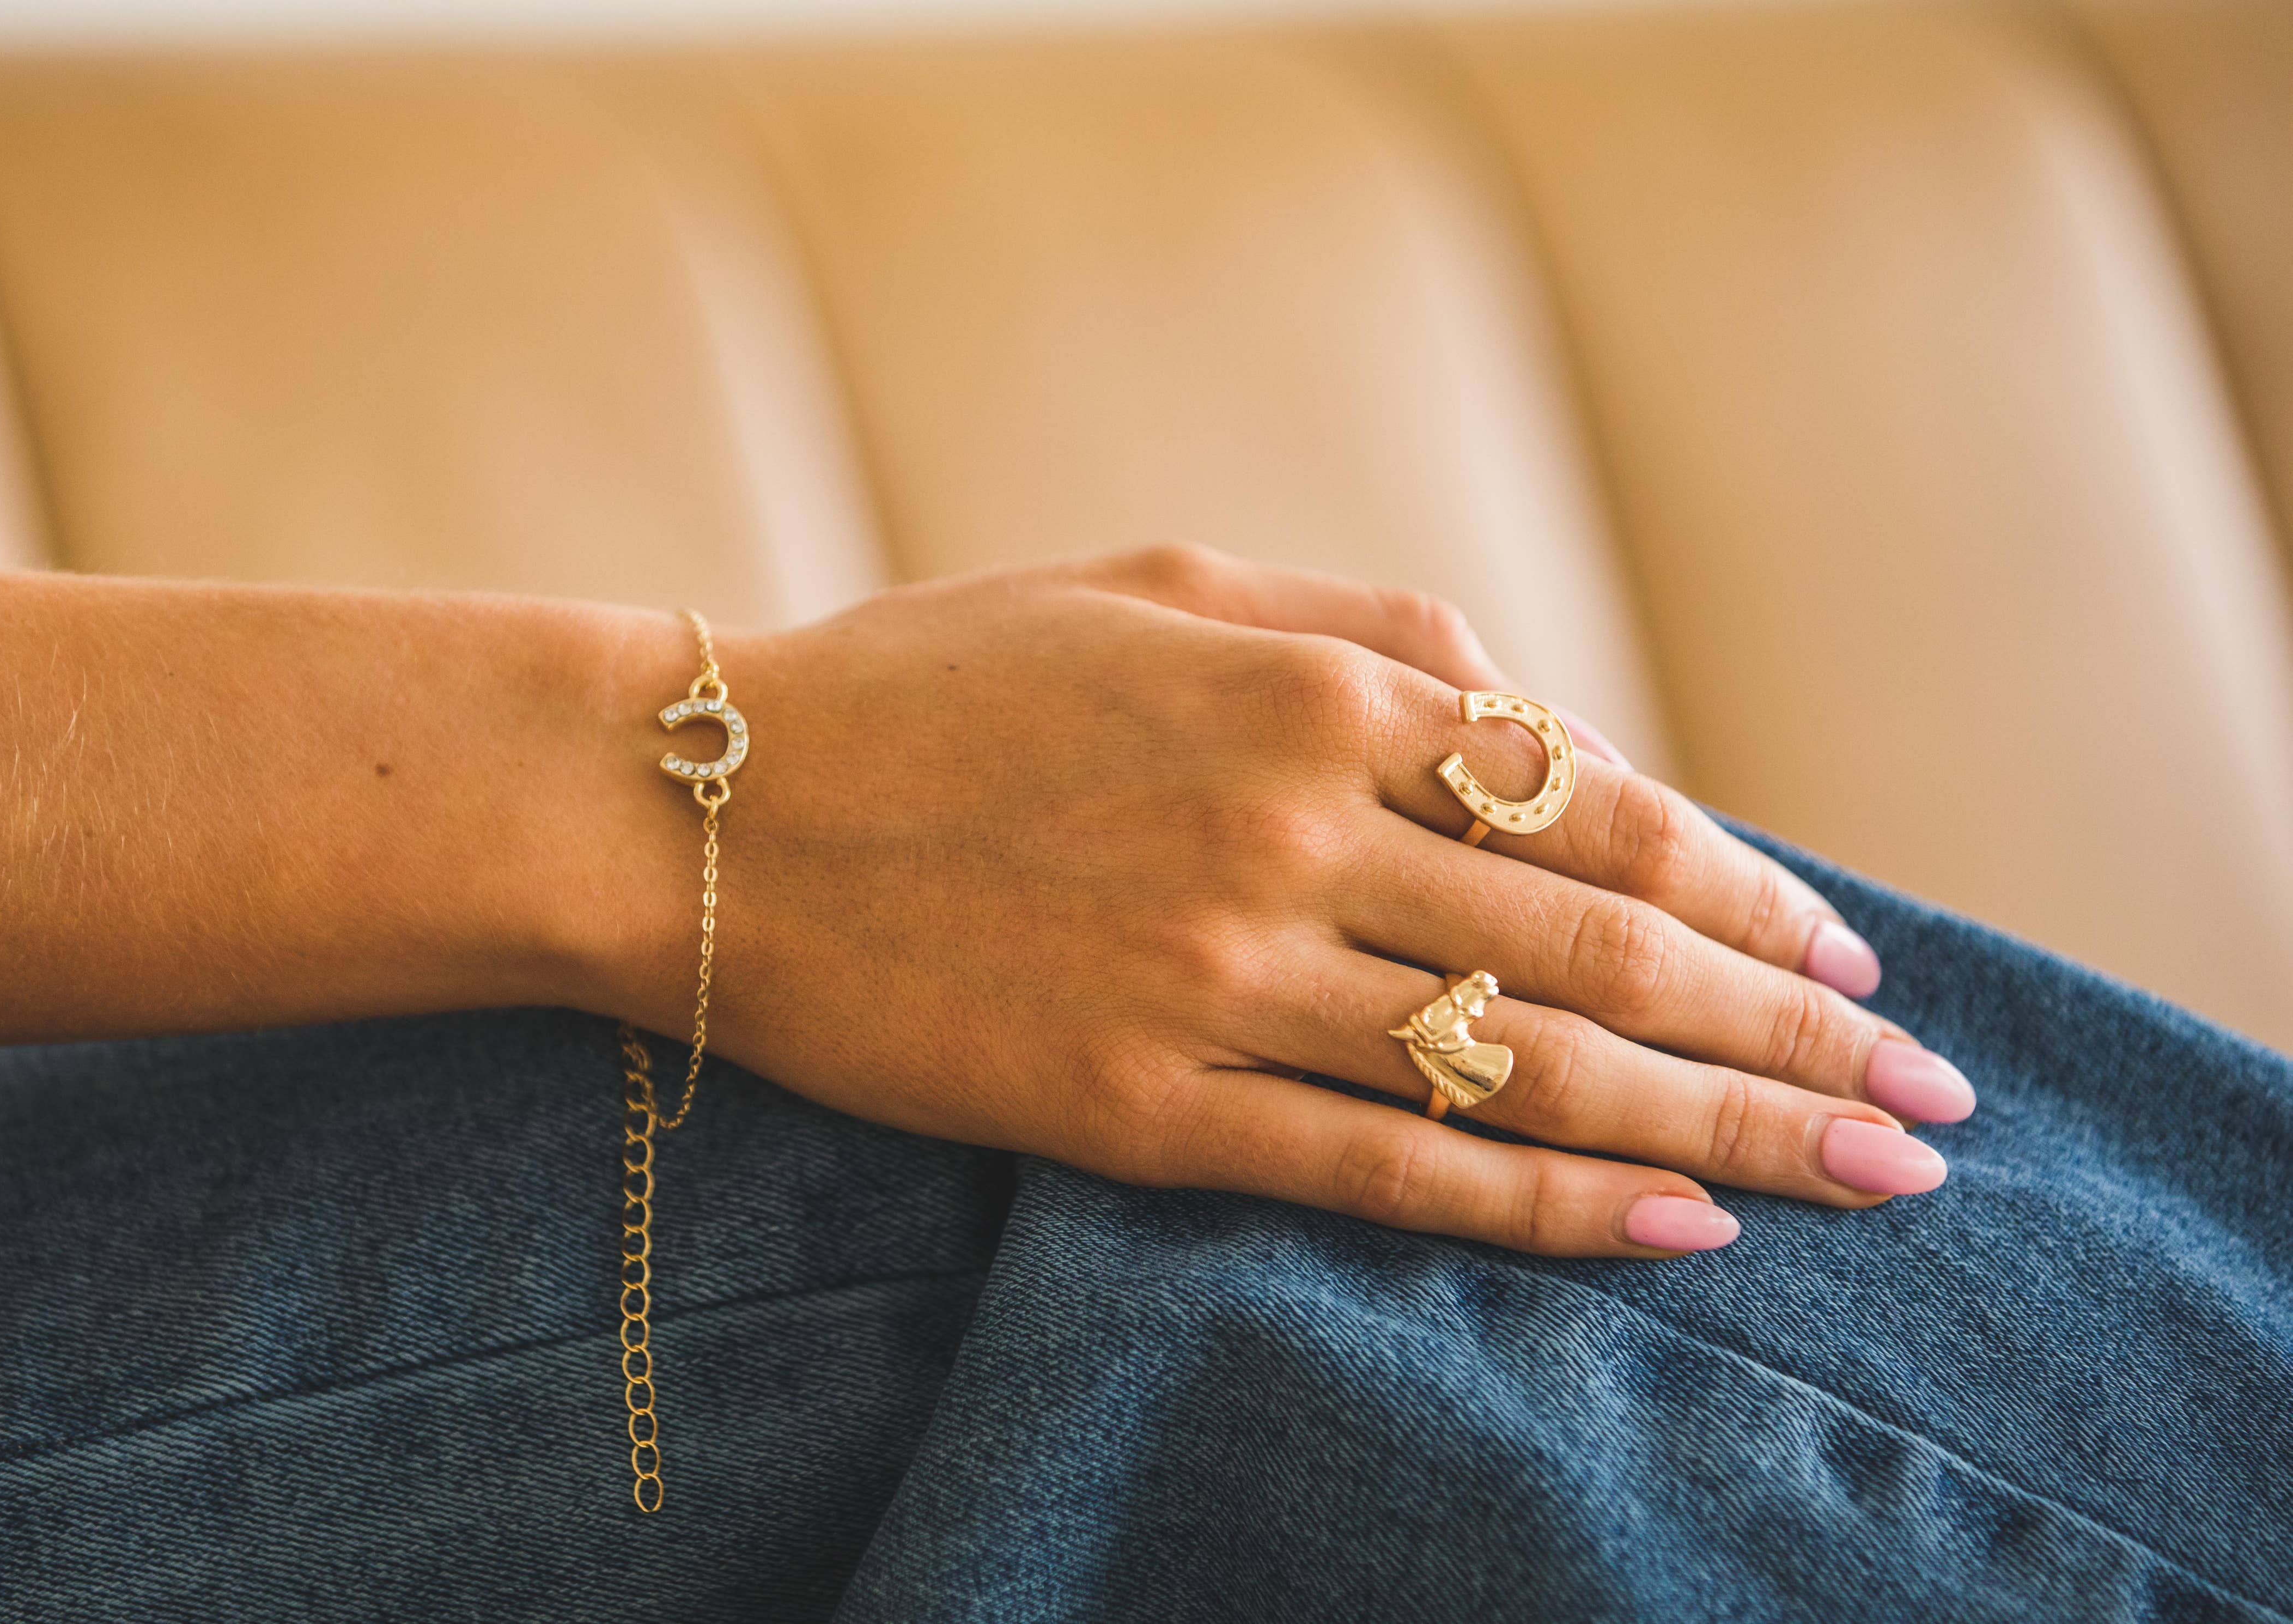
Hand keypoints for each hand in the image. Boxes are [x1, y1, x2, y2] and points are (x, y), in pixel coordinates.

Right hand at [584, 548, 1972, 1256]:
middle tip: (1926, 1103)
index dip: (1746, 892)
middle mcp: (1287, 836)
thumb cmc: (944, 679)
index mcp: (1304, 691)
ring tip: (1859, 1181)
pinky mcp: (1137, 1112)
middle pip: (1601, 955)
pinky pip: (1381, 1176)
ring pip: (1521, 1075)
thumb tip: (1549, 724)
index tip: (1846, 957)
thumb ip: (1371, 628)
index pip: (1591, 808)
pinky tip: (1672, 1235)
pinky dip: (1541, 1213)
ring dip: (1721, 1132)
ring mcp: (1213, 983)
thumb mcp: (1163, 580)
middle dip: (1790, 1031)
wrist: (707, 810)